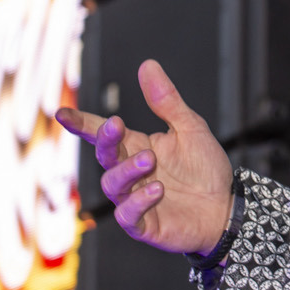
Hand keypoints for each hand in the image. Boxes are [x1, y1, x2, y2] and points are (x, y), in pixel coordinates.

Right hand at [55, 59, 233, 255]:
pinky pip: (128, 215)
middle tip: (118, 125)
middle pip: (104, 155)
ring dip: (127, 170)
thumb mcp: (190, 128)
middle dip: (106, 140)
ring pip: (112, 184)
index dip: (82, 124)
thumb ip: (166, 101)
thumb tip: (147, 65)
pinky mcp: (145, 224)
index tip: (62, 113)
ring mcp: (134, 200)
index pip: (103, 134)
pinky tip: (156, 189)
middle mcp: (130, 173)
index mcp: (137, 147)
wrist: (227, 208)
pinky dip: (138, 202)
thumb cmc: (206, 168)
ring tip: (150, 160)